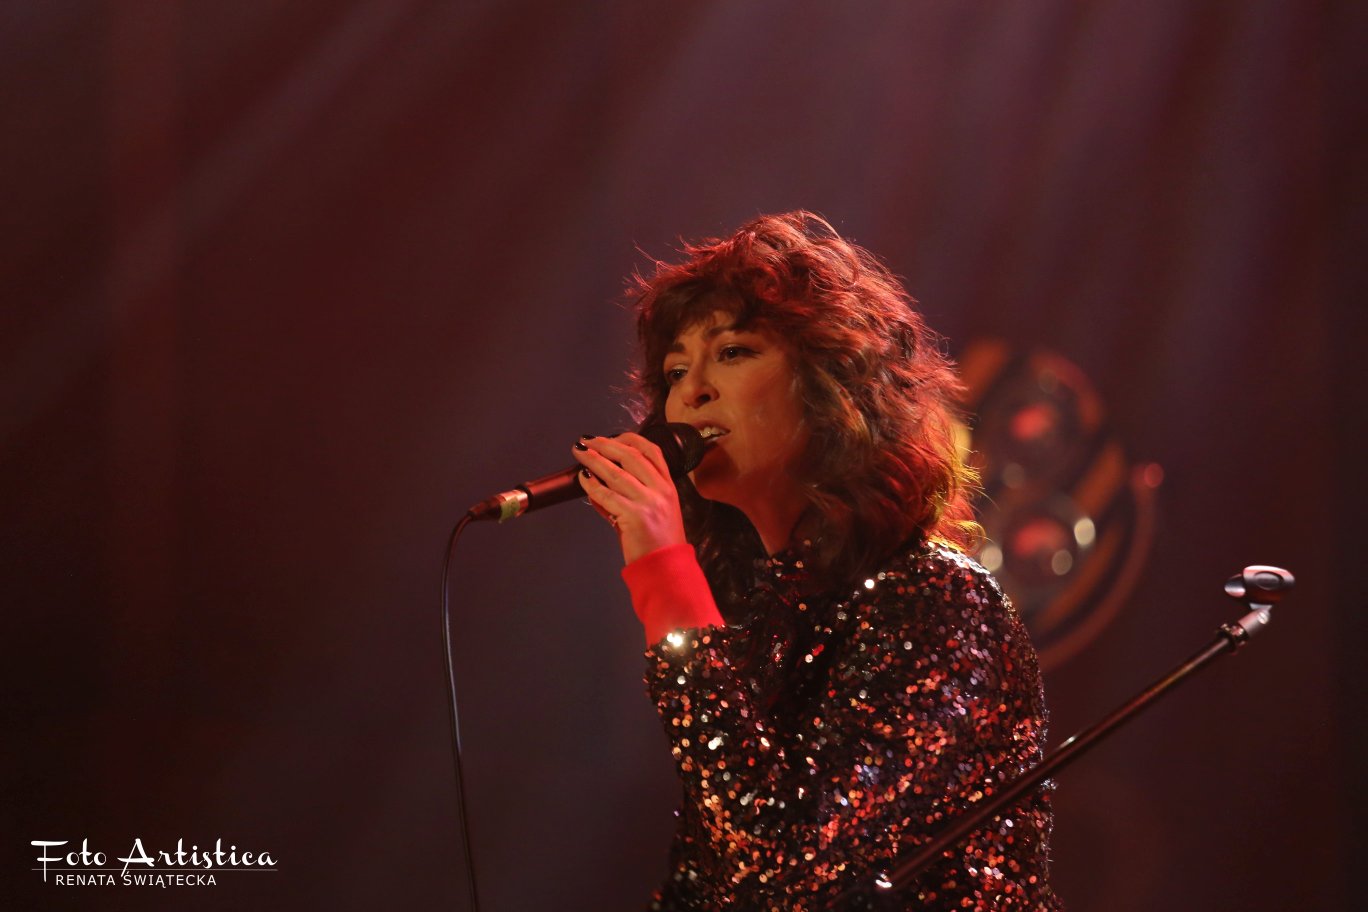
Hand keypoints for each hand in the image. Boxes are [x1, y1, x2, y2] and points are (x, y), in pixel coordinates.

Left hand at [572, 432, 687, 563]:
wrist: (666, 569)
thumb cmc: (658, 544)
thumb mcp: (652, 513)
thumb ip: (629, 496)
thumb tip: (597, 483)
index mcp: (668, 486)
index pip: (652, 452)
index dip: (630, 439)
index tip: (611, 437)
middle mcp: (661, 491)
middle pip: (631, 456)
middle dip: (606, 445)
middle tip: (587, 442)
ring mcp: (649, 502)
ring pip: (617, 473)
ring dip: (595, 460)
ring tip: (580, 453)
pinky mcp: (635, 516)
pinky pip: (607, 495)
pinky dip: (592, 485)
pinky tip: (584, 480)